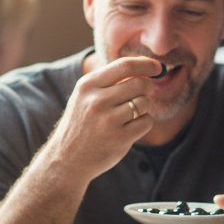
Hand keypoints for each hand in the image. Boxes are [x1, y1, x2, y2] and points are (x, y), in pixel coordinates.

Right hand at [45, 56, 160, 181]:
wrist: (67, 159)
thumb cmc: (82, 124)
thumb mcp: (85, 96)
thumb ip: (109, 81)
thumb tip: (144, 67)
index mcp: (87, 85)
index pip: (124, 66)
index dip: (145, 64)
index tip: (156, 67)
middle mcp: (97, 101)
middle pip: (139, 84)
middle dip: (147, 88)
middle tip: (143, 94)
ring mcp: (108, 121)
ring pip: (144, 103)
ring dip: (143, 107)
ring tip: (130, 115)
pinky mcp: (120, 138)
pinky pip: (146, 122)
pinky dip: (144, 123)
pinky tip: (131, 128)